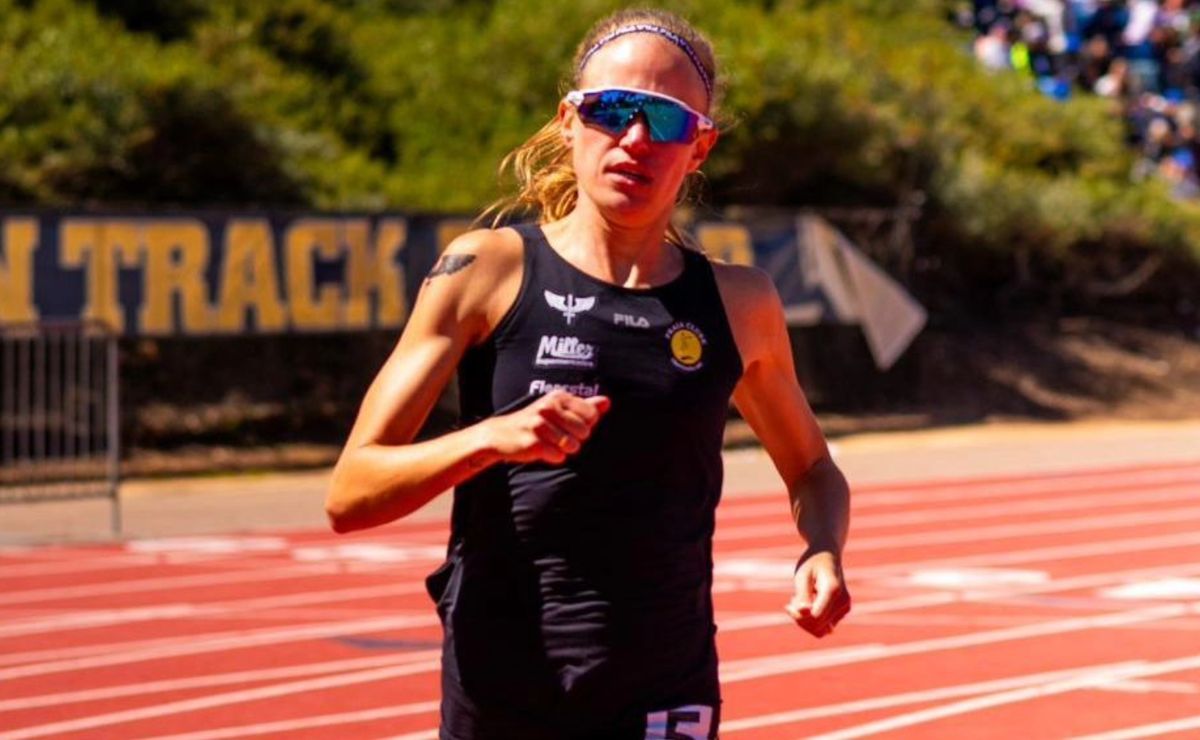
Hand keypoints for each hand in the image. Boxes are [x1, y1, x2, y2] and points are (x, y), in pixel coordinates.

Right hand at [485, 391, 610, 464]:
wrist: (501, 434)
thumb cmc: (535, 423)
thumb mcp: (558, 409)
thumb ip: (584, 406)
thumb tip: (607, 401)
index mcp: (558, 397)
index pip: (591, 415)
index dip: (584, 426)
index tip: (569, 426)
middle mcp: (548, 407)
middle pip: (584, 432)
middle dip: (575, 439)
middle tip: (558, 436)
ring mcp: (539, 424)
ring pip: (573, 445)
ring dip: (565, 450)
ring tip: (551, 444)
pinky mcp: (533, 442)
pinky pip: (559, 456)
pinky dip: (554, 457)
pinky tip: (542, 451)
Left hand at [785, 550, 849, 637]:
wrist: (827, 554)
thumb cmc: (812, 562)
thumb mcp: (802, 575)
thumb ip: (802, 595)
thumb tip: (803, 614)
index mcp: (832, 590)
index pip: (815, 617)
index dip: (799, 617)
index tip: (788, 605)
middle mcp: (843, 601)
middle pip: (817, 626)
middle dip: (800, 619)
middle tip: (791, 602)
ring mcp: (845, 608)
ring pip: (821, 630)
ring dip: (805, 620)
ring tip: (799, 601)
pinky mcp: (843, 612)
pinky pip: (824, 627)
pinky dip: (812, 620)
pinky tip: (807, 604)